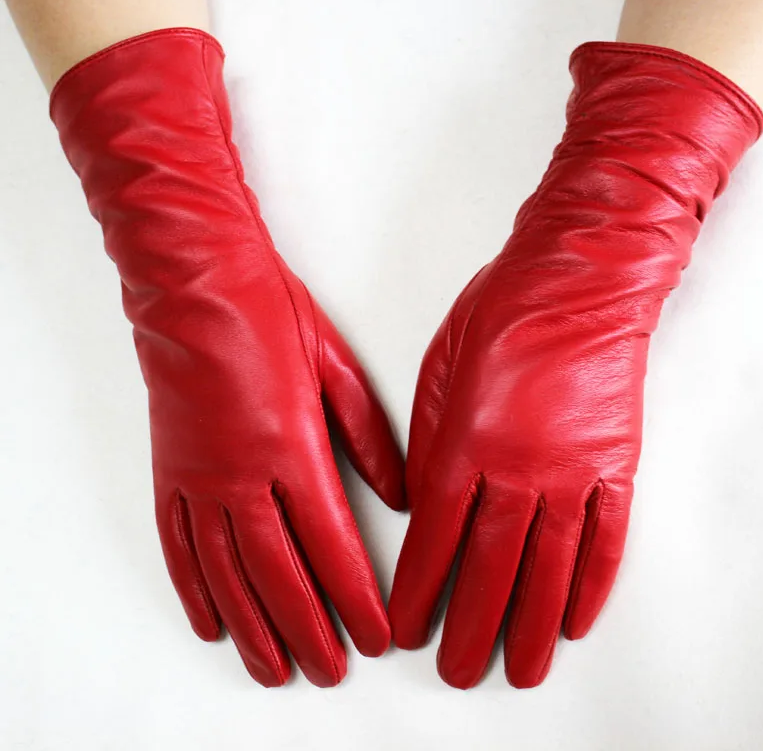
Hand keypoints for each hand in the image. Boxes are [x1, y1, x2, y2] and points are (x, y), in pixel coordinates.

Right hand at [51, 29, 404, 687]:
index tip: (378, 635)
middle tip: (333, 670)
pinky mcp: (171, 471)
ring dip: (254, 628)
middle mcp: (242, 474)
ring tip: (275, 670)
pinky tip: (210, 623)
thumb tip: (403, 494)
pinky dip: (196, 592)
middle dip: (312, 628)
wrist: (196, 281)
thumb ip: (370, 438)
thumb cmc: (270, 314)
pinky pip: (181, 546)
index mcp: (292, 447)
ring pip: (228, 574)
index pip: (332, 542)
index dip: (356, 596)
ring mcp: (200, 477)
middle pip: (281, 573)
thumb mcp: (335, 367)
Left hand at [389, 42, 762, 688]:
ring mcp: (572, 472)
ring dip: (531, 625)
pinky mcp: (614, 465)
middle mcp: (518, 470)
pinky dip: (591, 585)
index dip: (419, 590)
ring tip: (520, 671)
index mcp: (465, 444)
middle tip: (459, 671)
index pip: (436, 538)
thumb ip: (428, 442)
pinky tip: (576, 620)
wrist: (576, 281)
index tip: (406, 627)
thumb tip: (420, 502)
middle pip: (490, 568)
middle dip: (470, 626)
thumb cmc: (499, 314)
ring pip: (549, 568)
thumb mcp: (438, 370)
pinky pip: (604, 539)